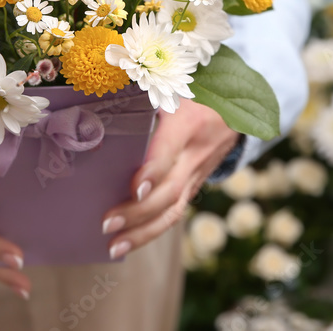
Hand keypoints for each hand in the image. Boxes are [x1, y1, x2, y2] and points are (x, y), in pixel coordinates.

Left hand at [100, 99, 238, 258]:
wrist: (236, 104)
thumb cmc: (192, 89)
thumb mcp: (171, 86)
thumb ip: (140, 97)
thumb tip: (96, 114)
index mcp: (188, 122)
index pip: (170, 152)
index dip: (153, 172)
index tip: (134, 188)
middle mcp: (196, 153)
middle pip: (170, 191)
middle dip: (138, 212)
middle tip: (107, 222)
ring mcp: (198, 173)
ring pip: (174, 210)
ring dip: (144, 232)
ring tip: (114, 246)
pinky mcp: (196, 184)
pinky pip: (176, 212)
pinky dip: (152, 230)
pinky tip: (129, 242)